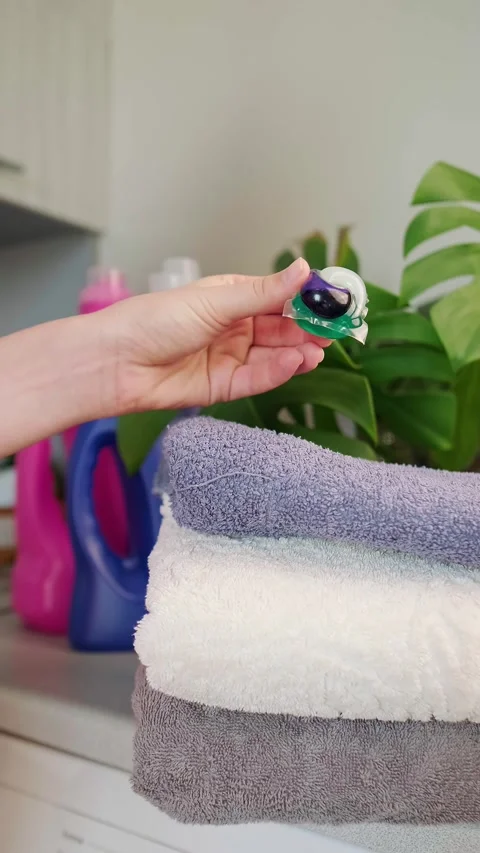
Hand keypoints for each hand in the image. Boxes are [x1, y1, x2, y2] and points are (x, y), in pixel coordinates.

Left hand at [106, 258, 329, 411]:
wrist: (117, 362)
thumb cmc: (156, 320)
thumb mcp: (216, 301)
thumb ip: (264, 293)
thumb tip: (304, 269)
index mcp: (231, 298)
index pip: (279, 298)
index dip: (307, 300)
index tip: (335, 302)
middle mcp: (234, 327)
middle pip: (282, 330)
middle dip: (308, 330)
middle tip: (335, 332)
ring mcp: (230, 358)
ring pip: (274, 356)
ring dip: (298, 353)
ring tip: (318, 350)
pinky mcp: (224, 387)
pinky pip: (257, 379)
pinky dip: (278, 372)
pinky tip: (295, 363)